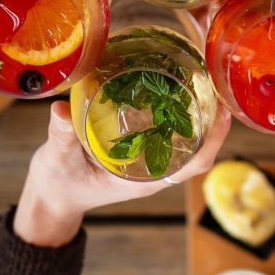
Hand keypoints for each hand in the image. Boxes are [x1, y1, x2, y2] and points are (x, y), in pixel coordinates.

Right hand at [14, 101, 231, 246]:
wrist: (50, 196)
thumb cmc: (58, 184)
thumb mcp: (58, 159)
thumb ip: (62, 136)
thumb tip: (60, 110)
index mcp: (143, 180)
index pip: (194, 164)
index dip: (213, 140)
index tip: (223, 113)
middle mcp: (151, 170)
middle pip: (197, 147)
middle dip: (212, 119)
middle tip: (217, 83)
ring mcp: (145, 160)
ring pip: (183, 137)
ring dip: (196, 112)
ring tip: (203, 79)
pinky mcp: (135, 148)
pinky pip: (163, 130)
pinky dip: (173, 110)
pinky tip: (172, 86)